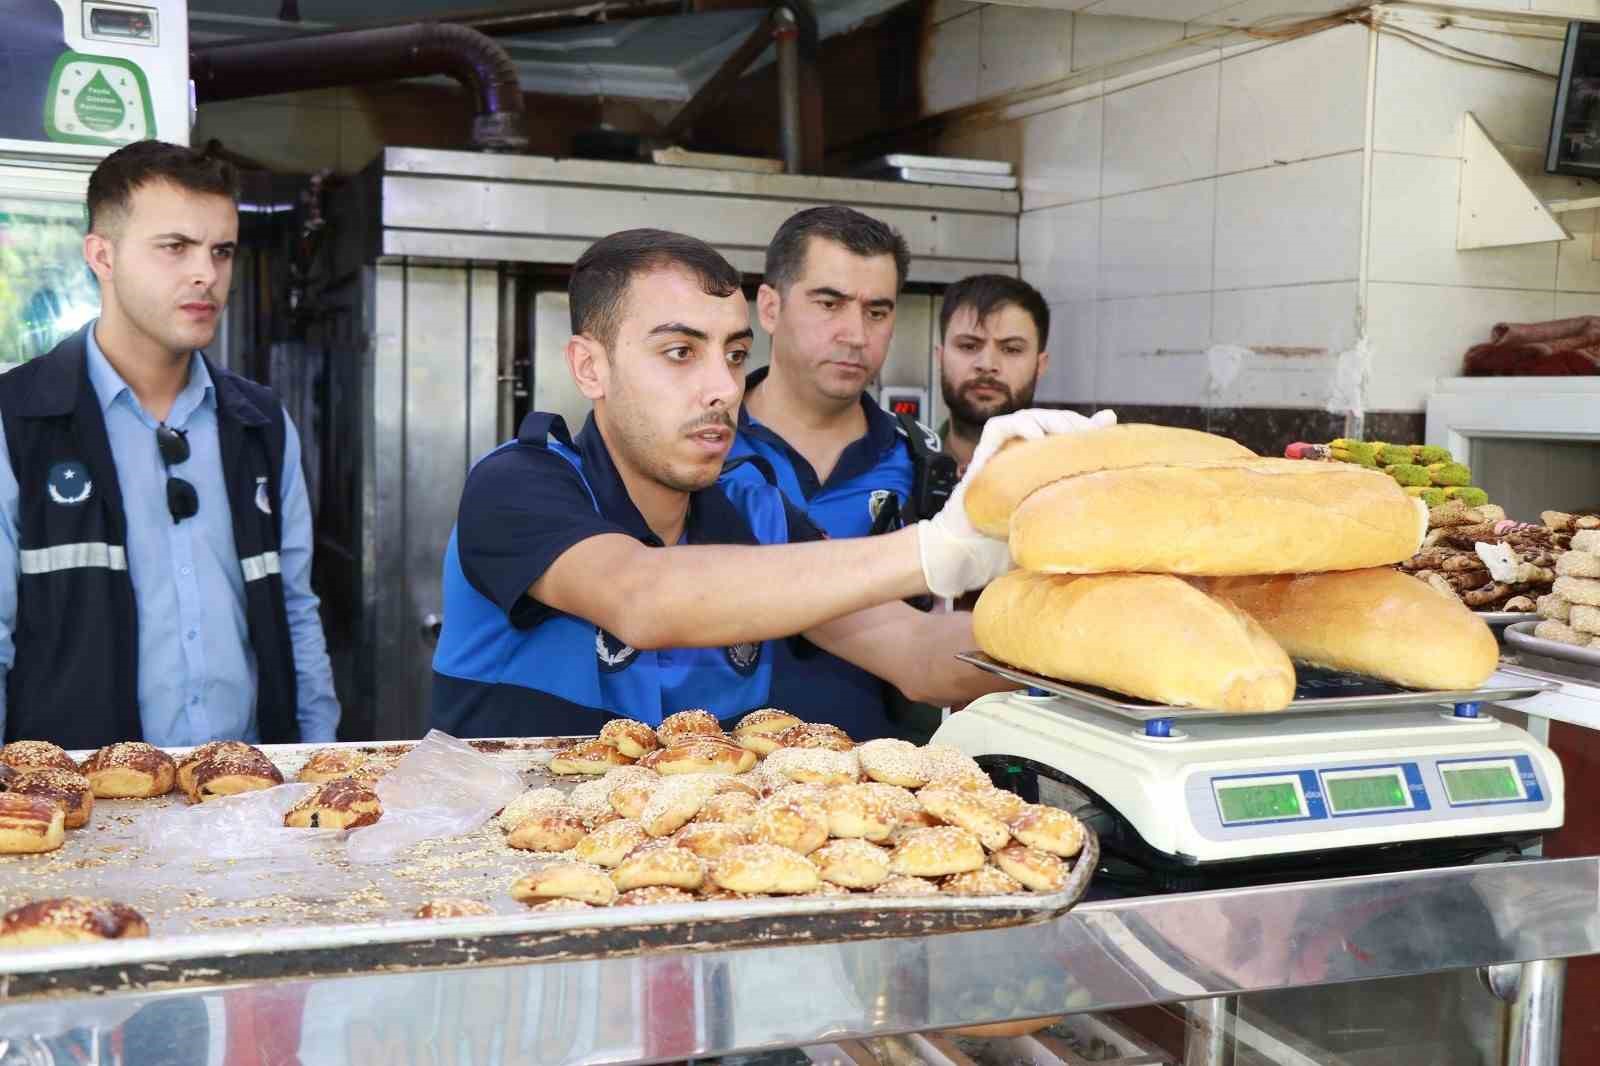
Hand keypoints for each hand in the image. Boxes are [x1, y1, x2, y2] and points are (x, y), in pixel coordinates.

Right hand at [916, 408, 1116, 597]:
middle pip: (1050, 420)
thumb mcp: (1054, 517)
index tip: (1106, 430)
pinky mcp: (982, 456)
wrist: (968, 553)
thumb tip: (1107, 485)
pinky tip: (1036, 437)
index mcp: (1041, 466)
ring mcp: (1001, 453)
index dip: (1086, 426)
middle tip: (1087, 434)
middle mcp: (1021, 454)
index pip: (1067, 432)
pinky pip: (997, 428)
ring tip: (1065, 434)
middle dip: (1071, 421)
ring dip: (1049, 419)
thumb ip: (1075, 492)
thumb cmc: (1010, 541)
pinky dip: (1017, 425)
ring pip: (1028, 417)